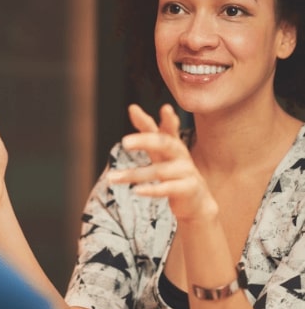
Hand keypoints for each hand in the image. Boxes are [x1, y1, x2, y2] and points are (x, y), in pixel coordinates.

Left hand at [108, 104, 217, 221]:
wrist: (197, 201)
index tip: (156, 108)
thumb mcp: (161, 151)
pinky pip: (167, 189)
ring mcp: (186, 172)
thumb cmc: (174, 172)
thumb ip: (148, 132)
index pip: (166, 128)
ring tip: (111, 177)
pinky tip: (136, 191)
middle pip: (164, 144)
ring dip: (133, 174)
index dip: (163, 119)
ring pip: (159, 171)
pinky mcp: (188, 189)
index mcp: (173, 144)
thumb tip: (132, 107)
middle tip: (124, 142)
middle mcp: (181, 155)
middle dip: (145, 141)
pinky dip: (151, 190)